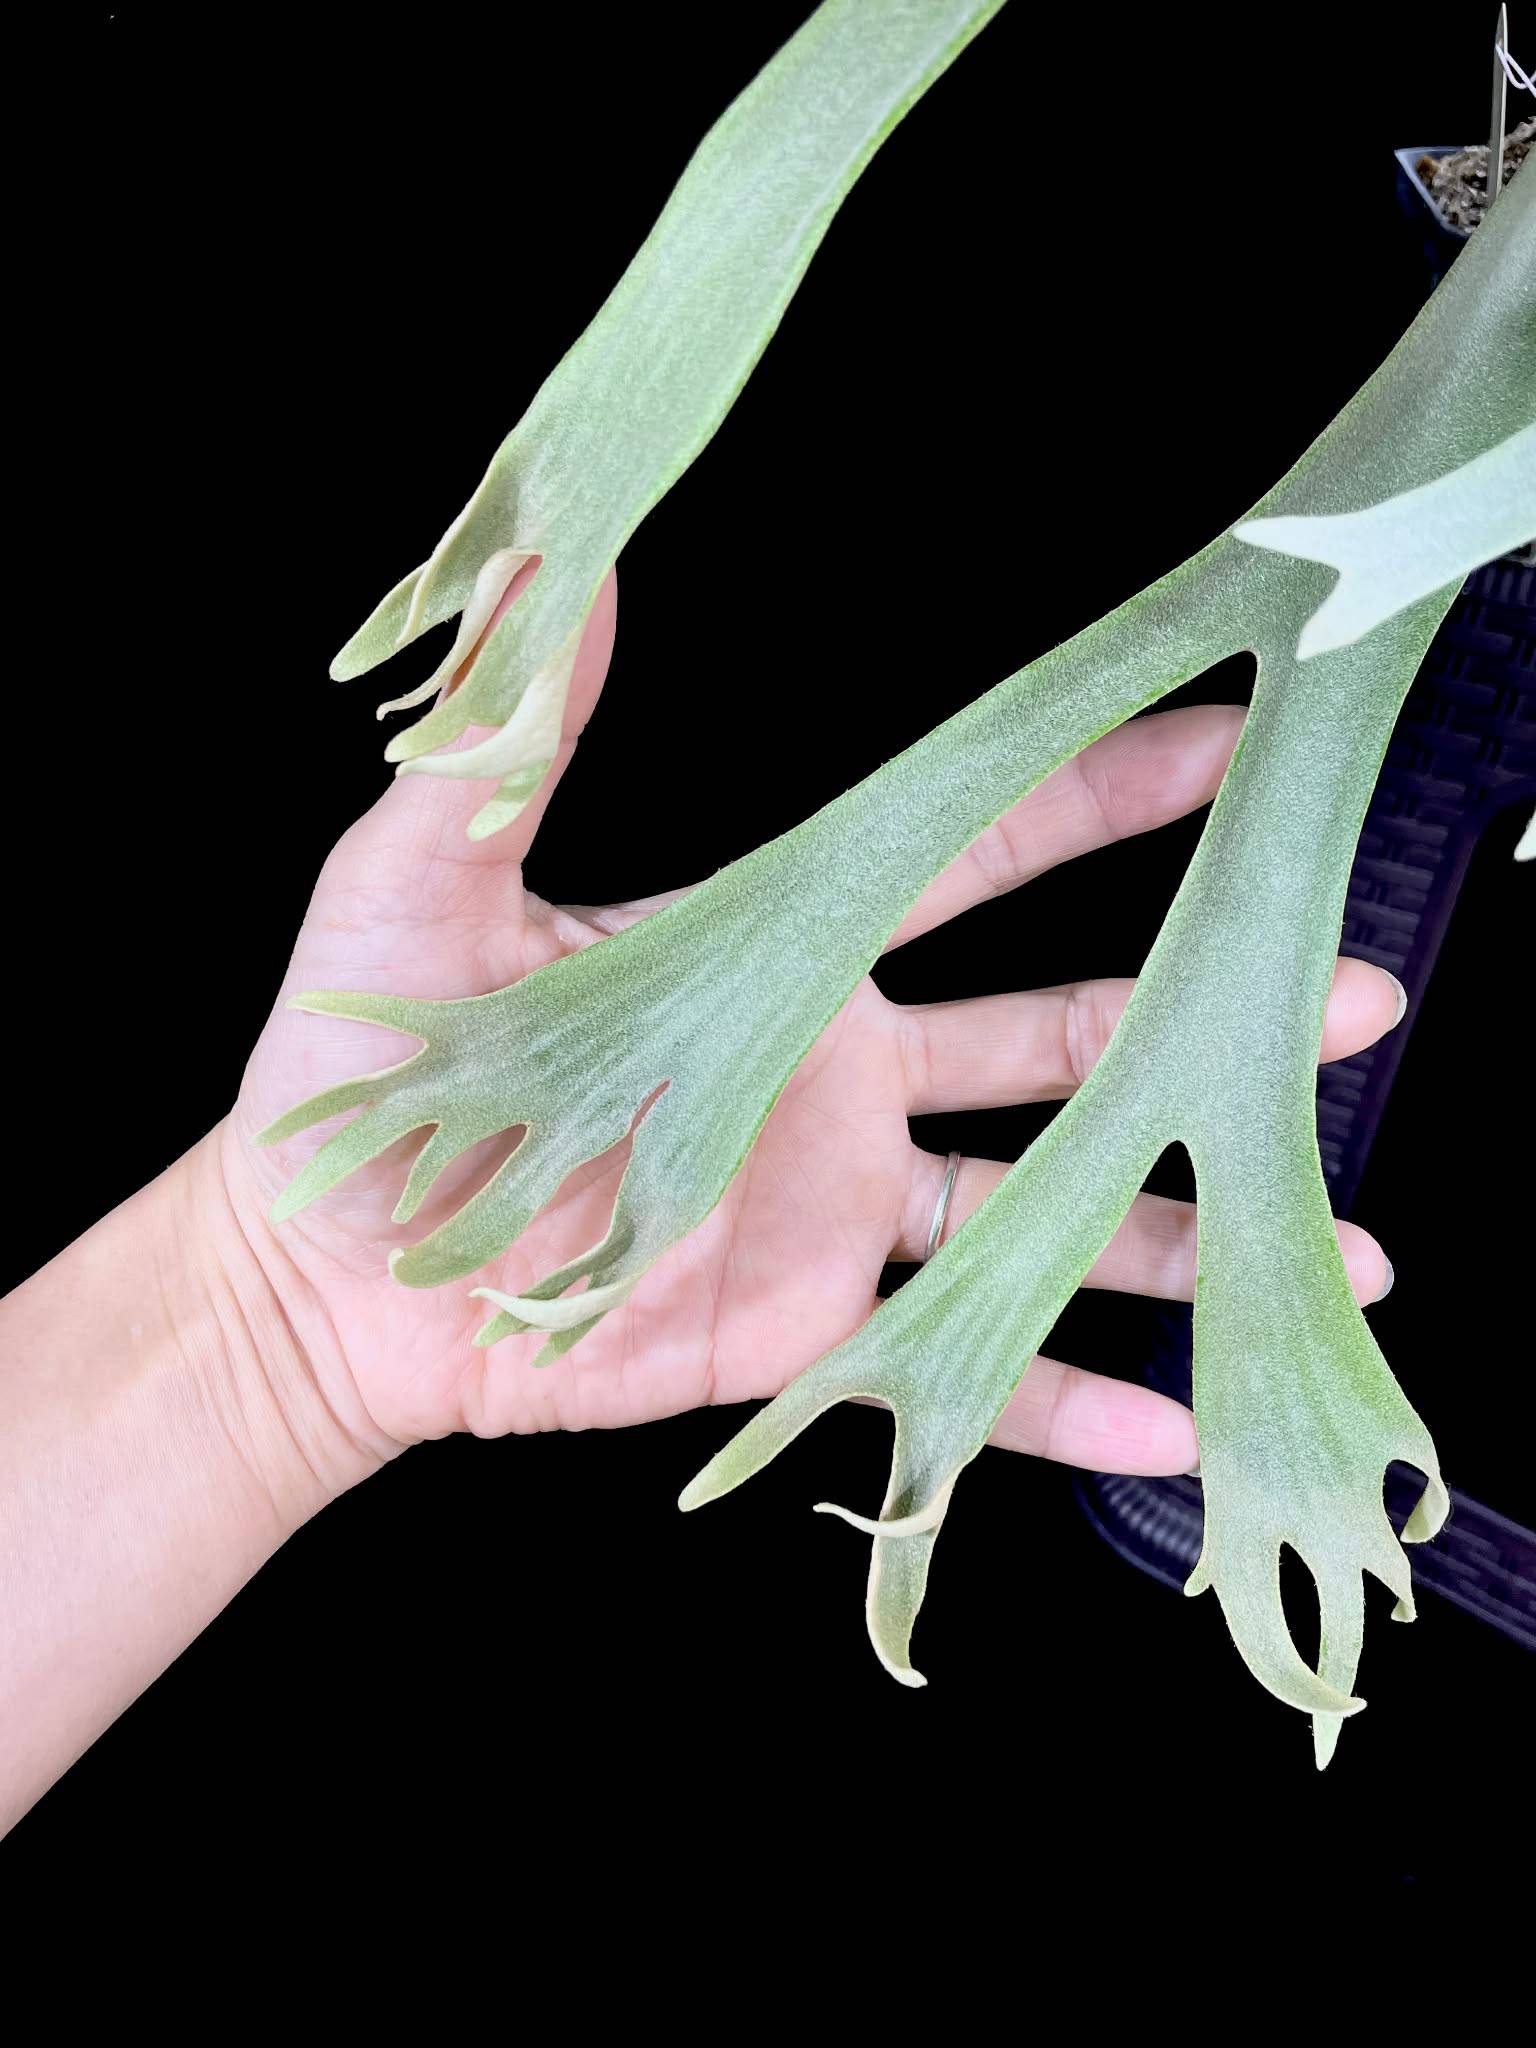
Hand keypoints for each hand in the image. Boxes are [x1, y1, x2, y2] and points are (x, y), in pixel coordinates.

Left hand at [226, 568, 1399, 1481]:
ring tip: (1340, 1228)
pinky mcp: (809, 1331)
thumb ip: (515, 735)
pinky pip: (962, 1372)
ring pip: (1051, 1204)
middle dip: (1208, 1006)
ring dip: (1181, 1217)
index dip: (1103, 792)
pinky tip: (1180, 1421)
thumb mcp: (424, 880)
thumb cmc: (360, 1063)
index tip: (1229, 735)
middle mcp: (842, 1071)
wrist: (319, 1273)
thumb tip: (556, 559)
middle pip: (1064, 1027)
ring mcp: (838, 1209)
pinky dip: (1071, 1397)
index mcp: (781, 952)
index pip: (976, 852)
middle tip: (1357, 993)